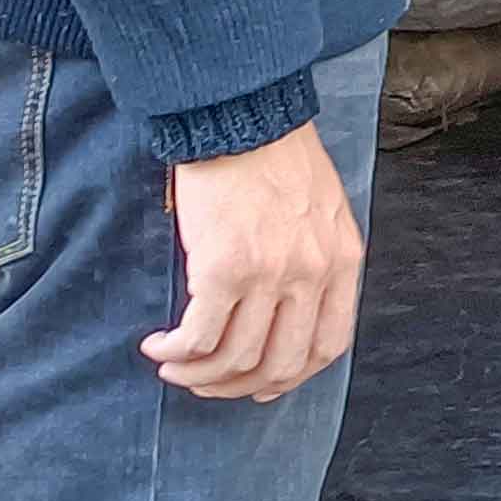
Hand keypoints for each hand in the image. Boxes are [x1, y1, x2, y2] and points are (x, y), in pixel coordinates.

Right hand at [145, 118, 363, 401]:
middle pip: (281, 363)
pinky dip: (176, 352)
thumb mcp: (321, 210)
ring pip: (235, 358)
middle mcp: (312, 274)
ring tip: (172, 366)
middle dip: (238, 386)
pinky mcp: (223, 268)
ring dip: (197, 374)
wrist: (239, 114)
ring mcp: (270, 274)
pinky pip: (199, 337)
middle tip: (206, 383)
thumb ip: (315, 259)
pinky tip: (158, 346)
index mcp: (343, 261)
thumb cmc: (274, 154)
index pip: (329, 345)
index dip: (291, 376)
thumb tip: (286, 309)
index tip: (261, 385)